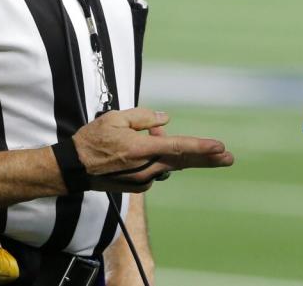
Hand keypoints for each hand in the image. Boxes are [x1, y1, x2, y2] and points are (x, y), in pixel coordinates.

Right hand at [73, 108, 233, 191]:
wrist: (72, 169)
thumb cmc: (92, 141)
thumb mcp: (115, 119)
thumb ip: (143, 118)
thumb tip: (165, 119)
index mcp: (141, 149)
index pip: (178, 147)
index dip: (201, 147)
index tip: (220, 148)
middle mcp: (146, 167)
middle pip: (183, 161)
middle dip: (208, 159)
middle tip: (230, 158)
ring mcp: (143, 179)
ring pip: (168, 163)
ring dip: (171, 150)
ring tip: (153, 132)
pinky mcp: (138, 185)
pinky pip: (156, 169)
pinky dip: (157, 158)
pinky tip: (143, 146)